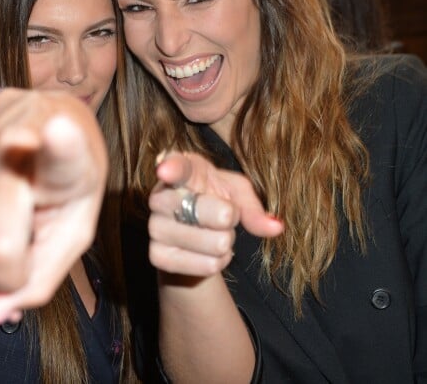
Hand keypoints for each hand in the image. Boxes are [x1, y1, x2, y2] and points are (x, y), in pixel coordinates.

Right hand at [0, 88, 107, 331]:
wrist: (52, 119)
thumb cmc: (70, 181)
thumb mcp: (76, 229)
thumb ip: (40, 278)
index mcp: (66, 160)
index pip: (61, 156)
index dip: (61, 148)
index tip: (58, 129)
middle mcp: (17, 143)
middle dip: (7, 273)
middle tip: (29, 252)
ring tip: (15, 227)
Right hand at [149, 151, 282, 276]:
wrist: (195, 230)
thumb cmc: (217, 199)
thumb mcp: (237, 194)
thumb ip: (254, 207)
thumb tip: (276, 227)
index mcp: (181, 170)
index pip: (174, 167)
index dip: (170, 168)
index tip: (165, 170)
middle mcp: (160, 197)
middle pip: (199, 209)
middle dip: (226, 216)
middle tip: (225, 214)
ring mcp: (155, 227)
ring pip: (208, 241)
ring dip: (224, 242)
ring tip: (217, 233)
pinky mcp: (157, 256)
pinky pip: (204, 265)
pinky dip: (218, 262)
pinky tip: (211, 252)